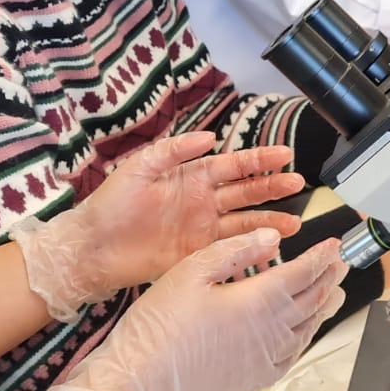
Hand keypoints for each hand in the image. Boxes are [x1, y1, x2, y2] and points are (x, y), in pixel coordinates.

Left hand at [11, 132, 305, 321]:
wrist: (91, 249)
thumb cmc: (110, 205)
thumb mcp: (139, 167)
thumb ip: (174, 150)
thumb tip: (211, 136)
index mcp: (192, 176)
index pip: (235, 165)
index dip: (261, 160)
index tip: (286, 155)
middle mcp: (204, 201)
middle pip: (247, 192)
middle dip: (273, 187)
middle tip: (298, 184)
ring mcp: (202, 229)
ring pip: (245, 222)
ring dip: (270, 220)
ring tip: (295, 222)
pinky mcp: (197, 255)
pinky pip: (230, 248)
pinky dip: (251, 248)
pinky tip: (269, 248)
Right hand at [41, 230, 348, 390]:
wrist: (138, 384)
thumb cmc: (158, 327)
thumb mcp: (191, 271)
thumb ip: (236, 250)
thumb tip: (271, 237)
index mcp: (259, 300)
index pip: (305, 272)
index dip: (323, 256)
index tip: (334, 245)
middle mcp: (272, 331)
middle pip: (313, 298)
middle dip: (329, 277)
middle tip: (341, 263)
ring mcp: (266, 359)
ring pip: (308, 327)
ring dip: (324, 305)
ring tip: (334, 292)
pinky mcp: (255, 380)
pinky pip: (293, 355)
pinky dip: (306, 337)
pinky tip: (304, 331)